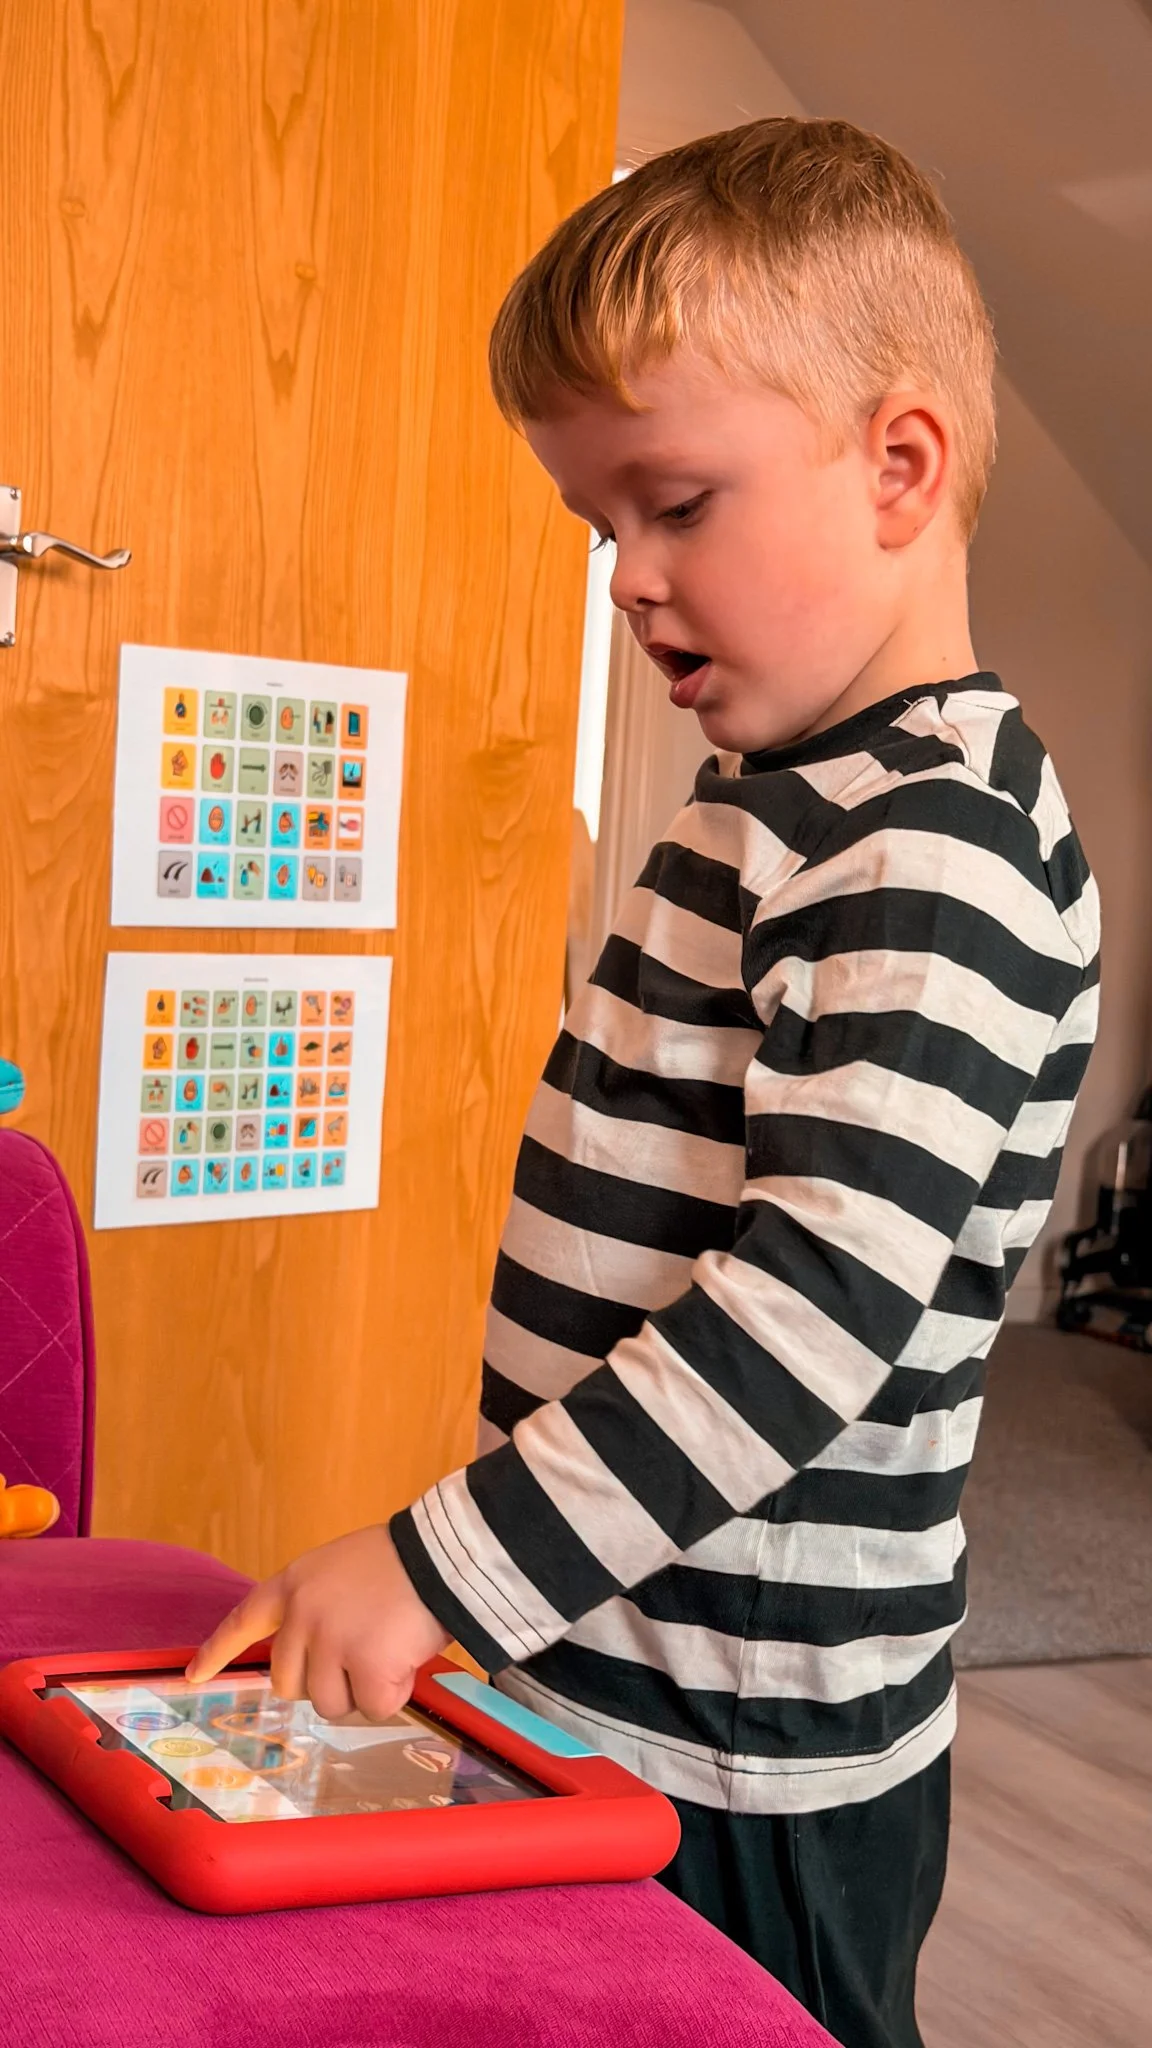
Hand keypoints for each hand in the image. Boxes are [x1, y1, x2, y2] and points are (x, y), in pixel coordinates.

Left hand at [185, 1525, 451, 1721]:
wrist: (442, 1556)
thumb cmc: (401, 1561)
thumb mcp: (342, 1571)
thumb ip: (317, 1609)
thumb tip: (316, 1666)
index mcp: (294, 1585)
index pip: (244, 1621)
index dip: (217, 1651)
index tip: (194, 1676)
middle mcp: (302, 1616)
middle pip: (289, 1684)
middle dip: (324, 1682)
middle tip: (362, 1656)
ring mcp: (331, 1643)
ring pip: (330, 1704)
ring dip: (362, 1689)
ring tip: (390, 1649)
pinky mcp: (366, 1667)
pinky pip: (373, 1707)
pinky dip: (394, 1693)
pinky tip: (408, 1659)